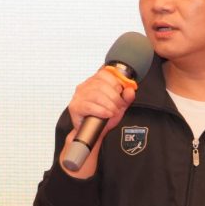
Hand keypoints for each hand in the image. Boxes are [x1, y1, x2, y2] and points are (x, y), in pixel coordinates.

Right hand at [60, 63, 138, 177]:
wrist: (94, 132)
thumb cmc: (104, 116)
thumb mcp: (119, 105)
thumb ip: (126, 97)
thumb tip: (130, 90)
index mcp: (95, 81)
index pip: (105, 73)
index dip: (116, 83)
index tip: (120, 92)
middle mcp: (85, 86)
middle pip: (102, 85)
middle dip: (114, 97)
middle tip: (118, 106)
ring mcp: (79, 96)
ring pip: (96, 95)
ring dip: (109, 105)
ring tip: (113, 111)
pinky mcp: (75, 106)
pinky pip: (89, 106)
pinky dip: (101, 110)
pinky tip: (107, 114)